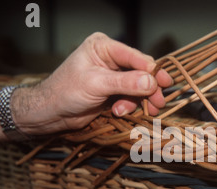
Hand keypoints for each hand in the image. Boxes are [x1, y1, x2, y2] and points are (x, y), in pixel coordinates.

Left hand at [13, 32, 172, 134]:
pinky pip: (131, 97)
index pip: (134, 56)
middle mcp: (110, 58)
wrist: (51, 113)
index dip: (152, 69)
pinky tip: (118, 112)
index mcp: (103, 47)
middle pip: (141, 72)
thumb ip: (125, 83)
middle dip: (148, 89)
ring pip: (138, 87)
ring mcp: (113, 76)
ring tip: (133, 112)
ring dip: (137, 101)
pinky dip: (129, 106)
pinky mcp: (114, 91)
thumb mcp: (96, 85)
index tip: (165, 82)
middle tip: (157, 103)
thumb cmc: (65, 92)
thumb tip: (151, 81)